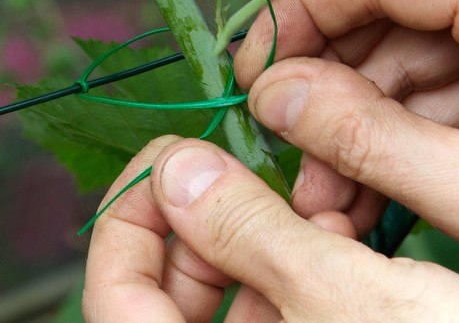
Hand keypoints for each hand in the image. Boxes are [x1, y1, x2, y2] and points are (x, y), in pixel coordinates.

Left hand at [83, 136, 458, 321]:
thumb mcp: (342, 298)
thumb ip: (250, 233)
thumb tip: (174, 168)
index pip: (116, 294)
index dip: (130, 213)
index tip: (170, 154)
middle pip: (174, 285)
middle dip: (216, 216)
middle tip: (254, 168)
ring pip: (233, 288)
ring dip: (270, 232)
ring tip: (321, 206)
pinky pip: (280, 302)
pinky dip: (302, 260)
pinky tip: (341, 236)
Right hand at [236, 0, 458, 303]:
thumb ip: (367, 141)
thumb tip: (274, 96)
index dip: (301, 12)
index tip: (254, 66)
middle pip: (390, 0)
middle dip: (328, 72)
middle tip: (285, 130)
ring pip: (408, 46)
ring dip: (358, 115)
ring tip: (328, 189)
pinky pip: (440, 75)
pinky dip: (397, 126)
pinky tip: (369, 180)